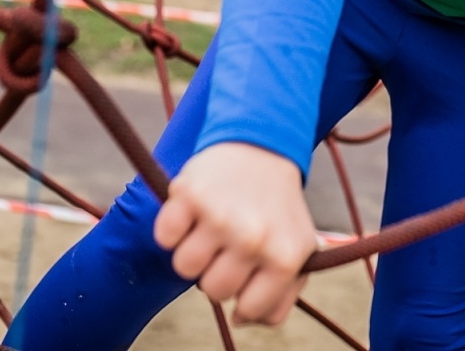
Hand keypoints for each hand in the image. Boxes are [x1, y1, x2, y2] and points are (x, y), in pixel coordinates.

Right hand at [153, 142, 314, 324]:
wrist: (263, 144)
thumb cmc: (278, 207)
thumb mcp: (299, 248)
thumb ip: (282, 294)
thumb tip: (242, 319)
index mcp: (283, 257)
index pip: (248, 309)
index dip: (243, 295)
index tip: (247, 272)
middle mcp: (252, 239)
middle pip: (213, 291)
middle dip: (217, 271)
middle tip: (228, 244)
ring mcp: (219, 216)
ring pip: (184, 268)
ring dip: (193, 251)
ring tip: (211, 227)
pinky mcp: (188, 194)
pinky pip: (164, 237)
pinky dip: (173, 228)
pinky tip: (194, 212)